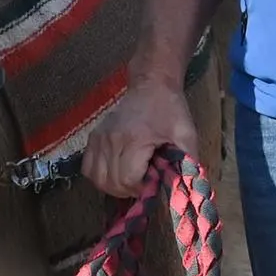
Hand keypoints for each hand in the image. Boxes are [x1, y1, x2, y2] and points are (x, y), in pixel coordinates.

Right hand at [84, 75, 198, 201]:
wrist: (151, 85)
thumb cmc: (170, 110)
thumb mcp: (186, 135)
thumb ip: (187, 164)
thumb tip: (186, 190)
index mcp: (135, 139)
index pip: (128, 180)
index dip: (142, 189)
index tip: (154, 183)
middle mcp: (111, 140)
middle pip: (112, 183)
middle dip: (130, 190)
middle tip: (145, 183)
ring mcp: (99, 138)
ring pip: (97, 179)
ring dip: (114, 187)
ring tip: (130, 180)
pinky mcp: (93, 137)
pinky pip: (88, 168)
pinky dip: (100, 177)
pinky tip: (116, 173)